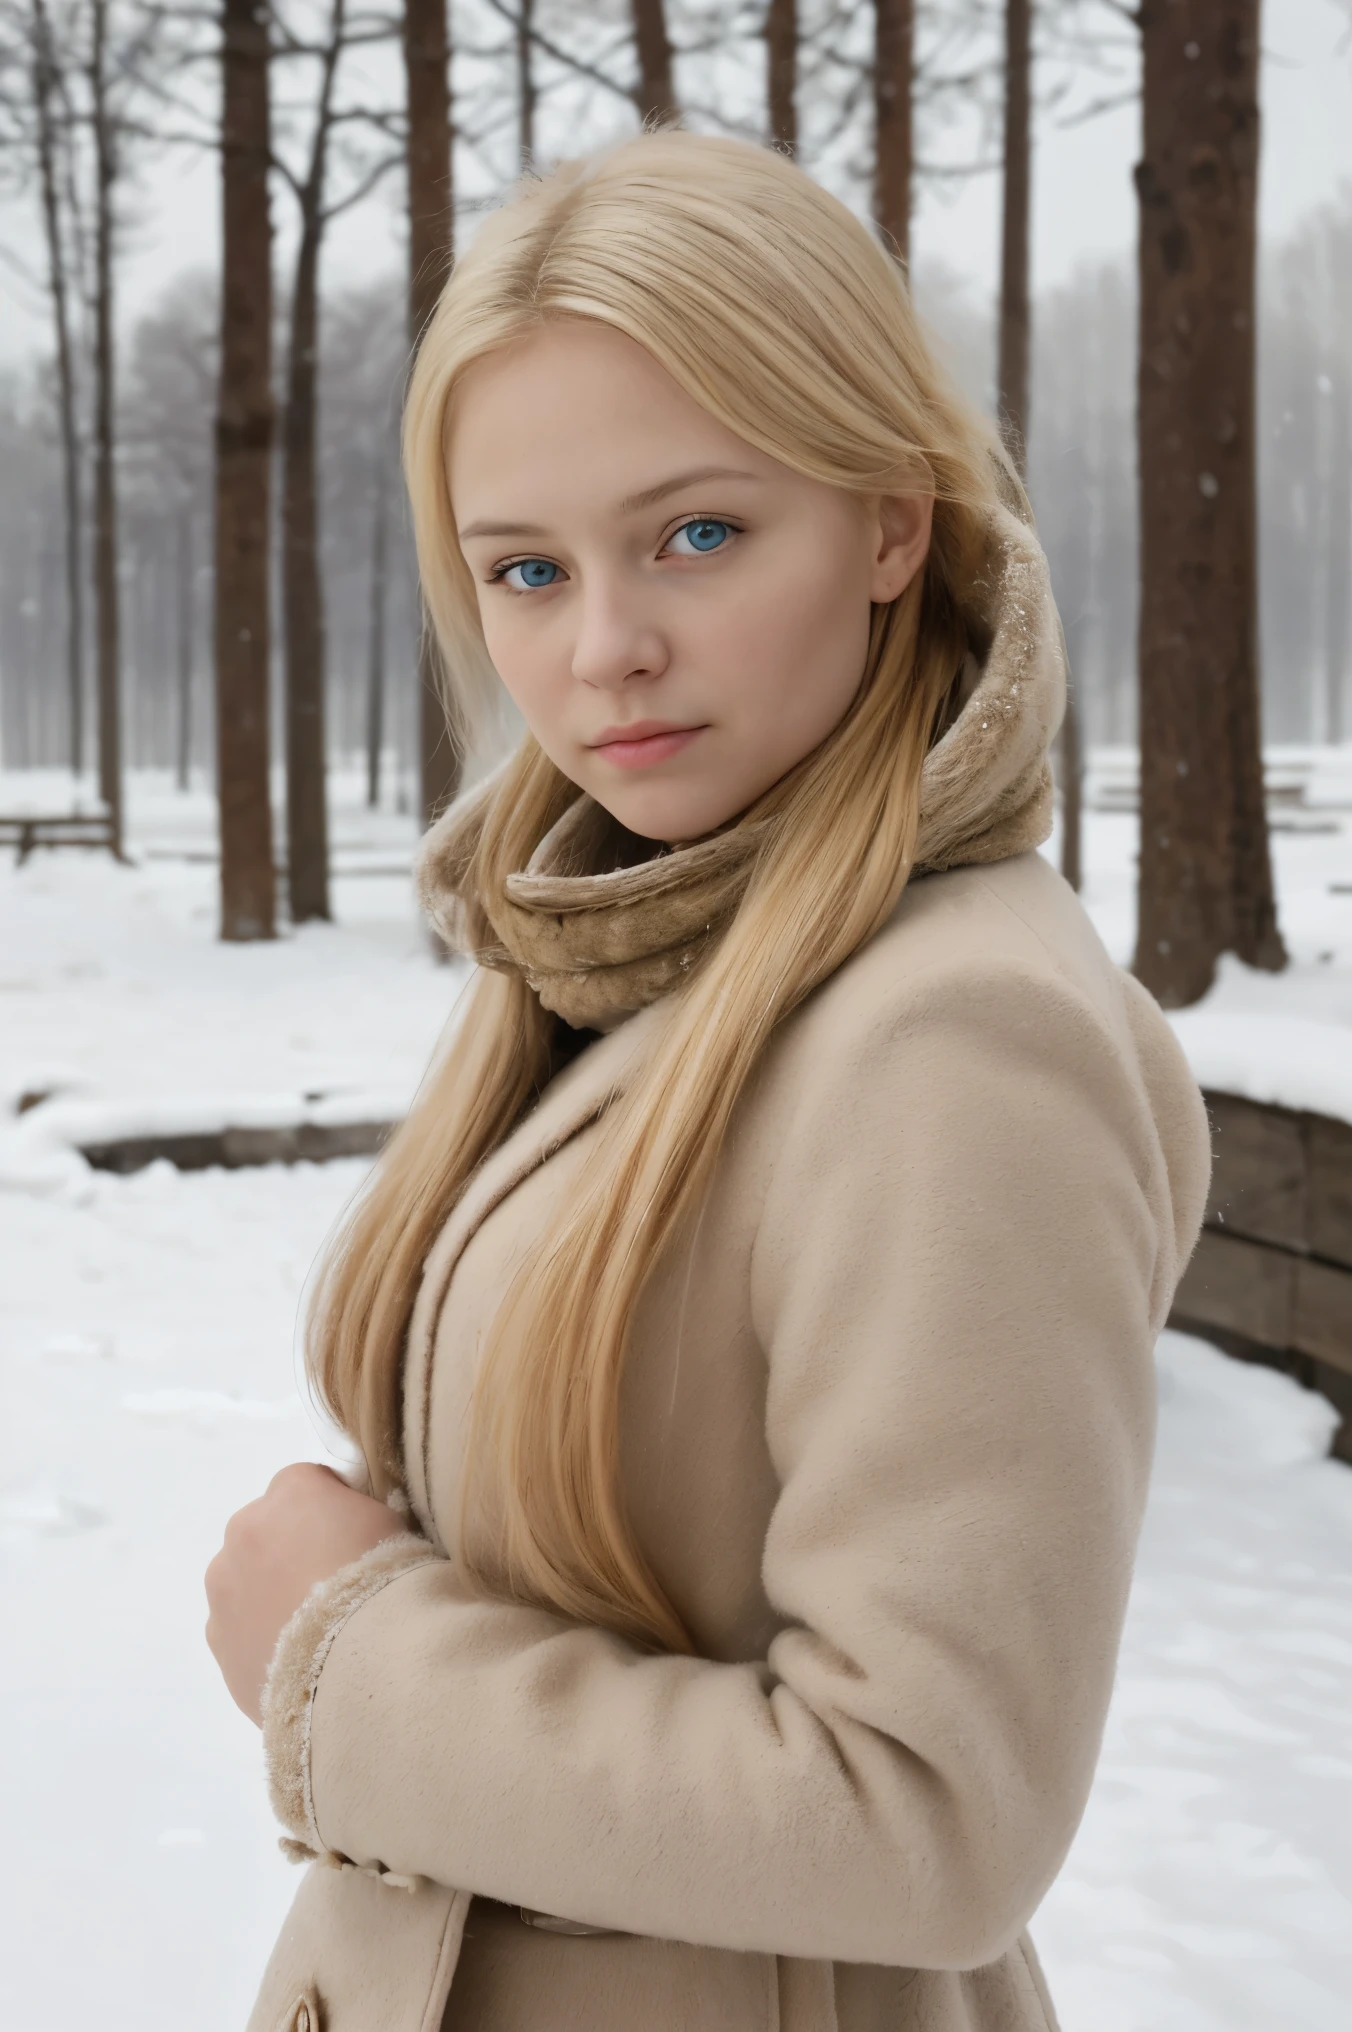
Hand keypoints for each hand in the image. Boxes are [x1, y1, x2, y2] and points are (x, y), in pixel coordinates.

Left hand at [205, 1462, 410, 1726]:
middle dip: (292, 1549)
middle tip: (332, 1587)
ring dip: (269, 1592)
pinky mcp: (217, 1638)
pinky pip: (238, 1626)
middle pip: (267, 1529)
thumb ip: (357, 1512)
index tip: (357, 1539)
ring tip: (313, 1628)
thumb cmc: (384, 1583)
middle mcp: (245, 1528)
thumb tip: (346, 1527)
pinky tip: (297, 1655)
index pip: (309, 1484)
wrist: (358, 1665)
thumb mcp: (391, 1523)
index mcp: (292, 1490)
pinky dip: (260, 1634)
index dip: (334, 1511)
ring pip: (245, 1578)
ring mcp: (224, 1586)